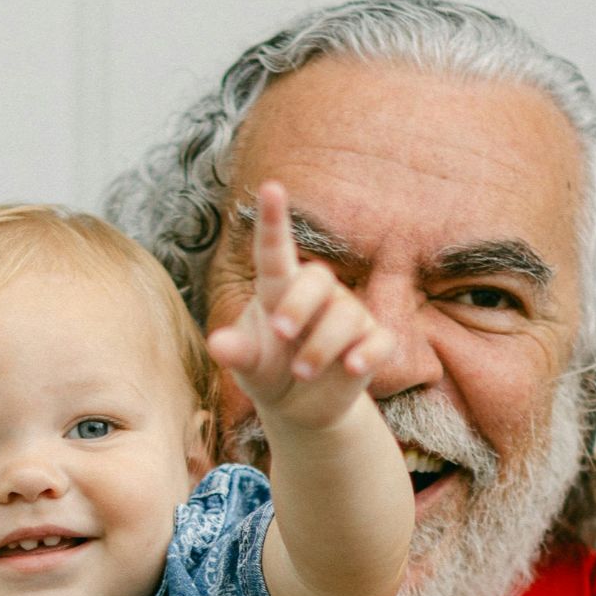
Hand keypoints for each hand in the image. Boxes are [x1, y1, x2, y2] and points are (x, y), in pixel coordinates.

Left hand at [206, 181, 394, 430]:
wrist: (301, 408)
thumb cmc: (269, 372)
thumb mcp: (249, 366)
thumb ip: (236, 353)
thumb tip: (217, 344)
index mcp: (279, 289)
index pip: (276, 250)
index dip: (274, 220)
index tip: (271, 188)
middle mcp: (318, 295)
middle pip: (317, 279)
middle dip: (299, 304)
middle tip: (280, 332)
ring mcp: (348, 316)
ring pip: (345, 316)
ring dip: (320, 347)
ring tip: (300, 373)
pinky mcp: (371, 343)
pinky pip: (378, 340)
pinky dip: (366, 353)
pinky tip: (351, 368)